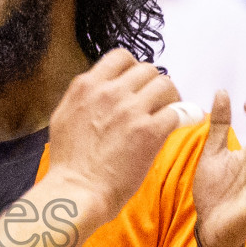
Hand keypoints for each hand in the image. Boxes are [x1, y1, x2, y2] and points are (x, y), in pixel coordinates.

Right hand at [46, 49, 180, 227]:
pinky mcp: (149, 131)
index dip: (133, 68)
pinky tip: (180, 124)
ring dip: (171, 97)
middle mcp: (110, 92)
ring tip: (170, 110)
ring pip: (165, 85)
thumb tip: (94, 89)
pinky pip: (176, 112)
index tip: (137, 83)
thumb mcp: (64, 117)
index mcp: (88, 86)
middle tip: (157, 100)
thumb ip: (82, 98)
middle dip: (154, 84)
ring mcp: (131, 110)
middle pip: (147, 69)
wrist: (76, 190)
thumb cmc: (68, 162)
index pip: (120, 57)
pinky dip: (182, 117)